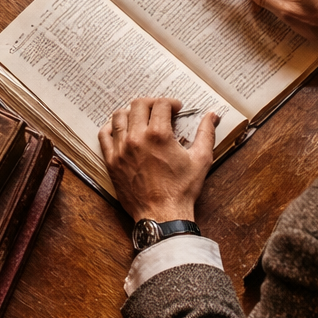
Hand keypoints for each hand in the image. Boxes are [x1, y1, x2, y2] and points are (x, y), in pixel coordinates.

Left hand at [98, 96, 217, 220]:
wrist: (162, 215)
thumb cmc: (182, 189)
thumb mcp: (201, 159)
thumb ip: (206, 133)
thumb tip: (212, 115)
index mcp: (158, 135)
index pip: (161, 104)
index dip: (170, 103)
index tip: (176, 109)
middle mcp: (136, 138)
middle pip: (138, 105)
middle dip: (151, 103)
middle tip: (160, 110)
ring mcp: (121, 149)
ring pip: (119, 116)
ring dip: (131, 112)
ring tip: (141, 118)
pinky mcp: (112, 161)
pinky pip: (104, 135)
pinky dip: (111, 127)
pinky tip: (121, 129)